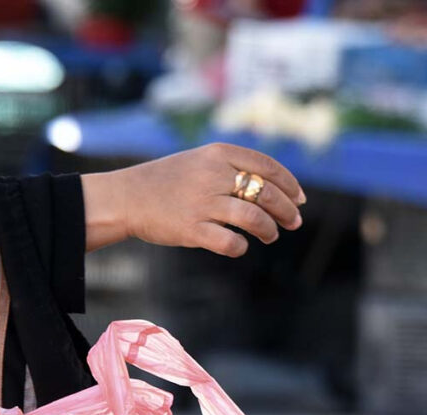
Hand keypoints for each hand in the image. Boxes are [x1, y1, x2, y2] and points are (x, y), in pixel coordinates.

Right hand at [81, 143, 306, 255]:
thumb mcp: (201, 161)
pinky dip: (241, 247)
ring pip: (254, 218)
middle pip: (266, 193)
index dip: (290, 184)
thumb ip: (234, 168)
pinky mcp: (192, 229)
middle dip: (287, 211)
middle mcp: (212, 175)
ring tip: (271, 235)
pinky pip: (230, 243)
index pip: (267, 166)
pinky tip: (240, 246)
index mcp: (218, 153)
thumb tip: (277, 189)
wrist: (126, 197)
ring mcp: (202, 202)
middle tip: (294, 222)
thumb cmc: (168, 181)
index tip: (300, 199)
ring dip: (269, 230)